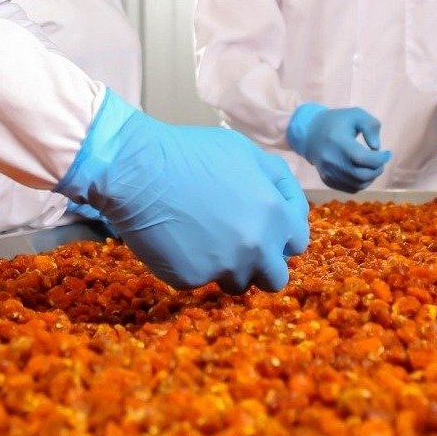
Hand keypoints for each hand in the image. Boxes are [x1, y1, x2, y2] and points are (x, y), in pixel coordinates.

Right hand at [57, 90, 309, 292]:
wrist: (139, 169)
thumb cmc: (193, 153)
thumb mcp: (246, 153)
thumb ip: (275, 182)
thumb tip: (286, 204)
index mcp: (275, 216)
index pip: (297, 243)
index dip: (280, 234)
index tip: (262, 226)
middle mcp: (256, 248)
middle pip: (275, 277)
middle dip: (262, 263)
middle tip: (239, 244)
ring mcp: (223, 267)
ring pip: (238, 283)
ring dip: (228, 267)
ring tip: (204, 238)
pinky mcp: (191, 280)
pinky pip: (201, 280)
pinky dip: (194, 265)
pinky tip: (178, 238)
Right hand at [286, 104, 390, 192]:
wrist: (310, 134)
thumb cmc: (337, 122)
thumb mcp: (355, 115)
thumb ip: (370, 126)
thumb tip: (376, 147)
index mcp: (338, 142)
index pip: (363, 158)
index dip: (380, 159)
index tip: (388, 153)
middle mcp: (331, 160)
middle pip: (362, 175)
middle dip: (377, 169)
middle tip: (381, 161)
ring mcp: (328, 172)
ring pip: (357, 184)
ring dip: (371, 177)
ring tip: (372, 166)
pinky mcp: (327, 180)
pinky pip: (350, 188)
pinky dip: (361, 182)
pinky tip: (362, 171)